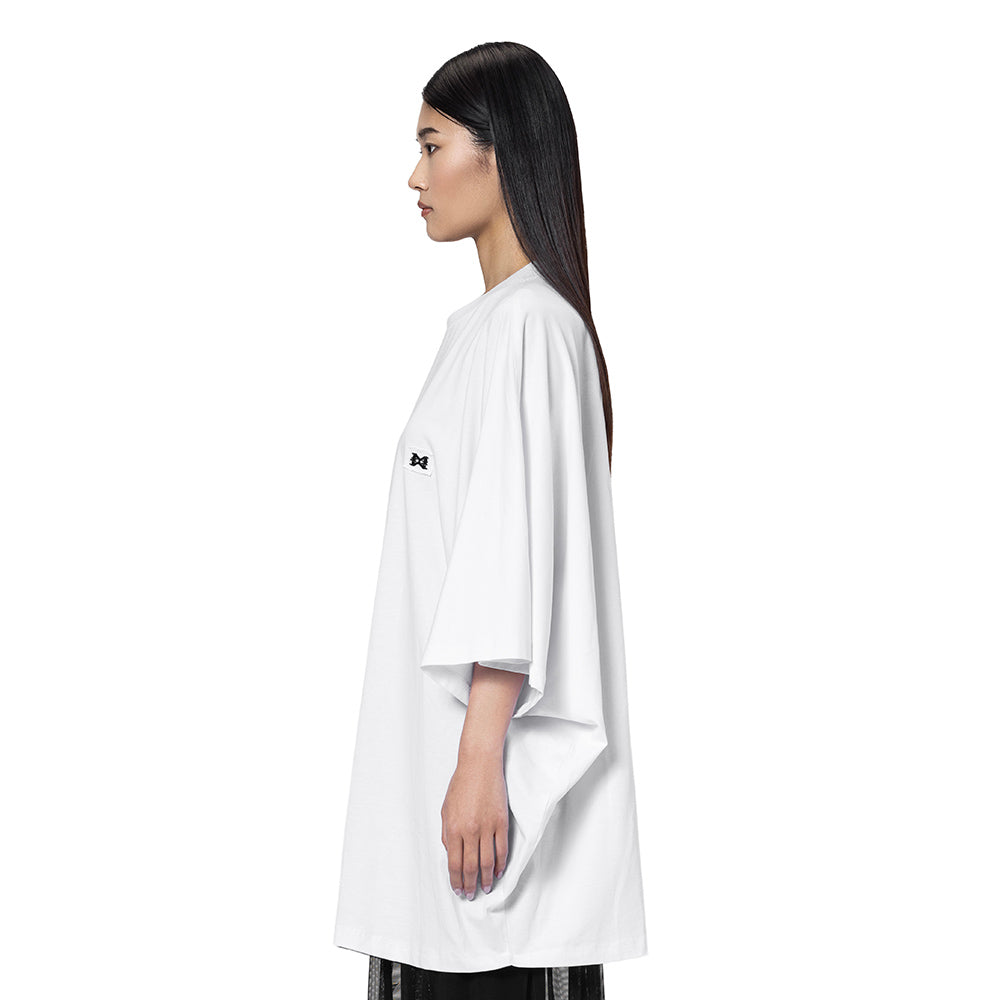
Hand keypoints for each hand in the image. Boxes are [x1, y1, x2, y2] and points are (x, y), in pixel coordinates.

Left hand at [440, 748, 508, 898]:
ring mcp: (487, 827)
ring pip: (487, 862)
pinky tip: (498, 871)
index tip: (458, 889)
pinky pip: (502, 848)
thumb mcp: (445, 809)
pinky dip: (500, 863)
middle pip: (470, 867)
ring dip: (486, 878)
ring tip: (487, 887)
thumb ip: (447, 834)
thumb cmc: (461, 784)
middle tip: (471, 894)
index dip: (456, 880)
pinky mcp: (501, 822)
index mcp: (453, 828)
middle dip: (470, 884)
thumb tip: (451, 854)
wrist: (479, 765)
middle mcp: (470, 831)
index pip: (454, 863)